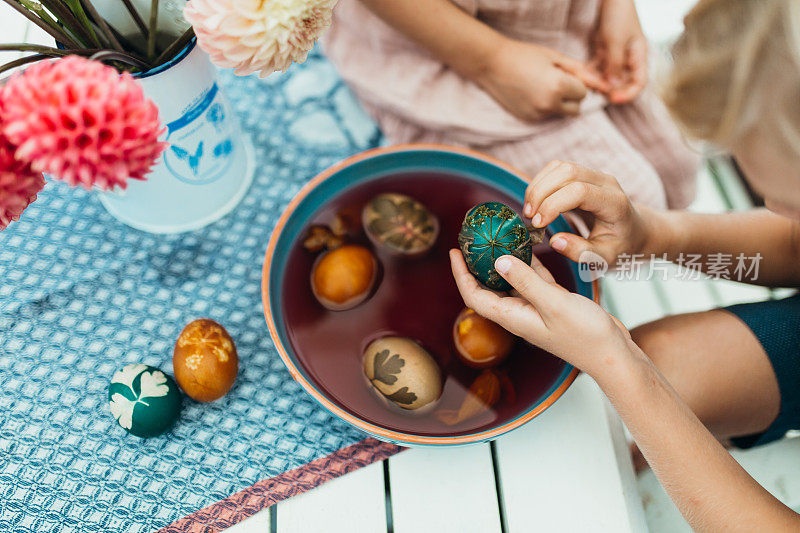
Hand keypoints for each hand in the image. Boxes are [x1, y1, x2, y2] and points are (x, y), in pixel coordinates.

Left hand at [450, 250, 633, 377]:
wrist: (613, 355)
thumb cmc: (586, 335)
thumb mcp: (554, 304)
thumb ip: (526, 281)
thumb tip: (499, 261)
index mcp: (513, 317)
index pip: (475, 296)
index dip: (461, 274)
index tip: (454, 251)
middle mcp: (520, 313)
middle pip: (488, 288)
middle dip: (476, 266)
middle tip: (472, 241)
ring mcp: (536, 309)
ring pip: (512, 281)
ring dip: (503, 262)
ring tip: (496, 238)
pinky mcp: (553, 304)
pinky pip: (534, 280)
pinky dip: (529, 264)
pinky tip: (528, 246)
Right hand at [478, 38, 608, 121]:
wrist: (492, 64)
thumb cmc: (524, 55)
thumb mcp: (554, 56)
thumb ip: (577, 69)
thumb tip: (596, 81)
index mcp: (559, 86)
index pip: (583, 93)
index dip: (577, 83)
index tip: (567, 75)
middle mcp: (549, 104)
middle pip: (576, 109)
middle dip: (572, 98)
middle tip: (559, 84)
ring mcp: (537, 114)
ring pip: (560, 114)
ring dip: (558, 103)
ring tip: (542, 87)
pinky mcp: (527, 119)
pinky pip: (545, 116)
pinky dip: (543, 107)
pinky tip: (531, 93)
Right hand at [523, 160, 649, 265]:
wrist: (635, 231)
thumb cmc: (620, 246)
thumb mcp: (605, 259)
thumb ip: (582, 253)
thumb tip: (555, 241)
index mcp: (614, 203)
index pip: (579, 191)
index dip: (553, 205)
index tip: (537, 225)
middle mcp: (606, 182)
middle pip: (567, 172)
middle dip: (541, 193)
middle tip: (529, 219)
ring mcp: (594, 174)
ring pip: (559, 166)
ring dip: (538, 186)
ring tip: (530, 212)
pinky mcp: (583, 173)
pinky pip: (556, 168)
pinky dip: (540, 182)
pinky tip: (536, 203)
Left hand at [591, 0, 647, 103]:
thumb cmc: (618, 15)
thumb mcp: (616, 41)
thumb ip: (614, 64)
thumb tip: (613, 88)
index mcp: (638, 56)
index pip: (639, 82)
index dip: (628, 94)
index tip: (614, 99)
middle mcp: (628, 58)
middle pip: (622, 83)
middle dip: (609, 91)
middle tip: (595, 95)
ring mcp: (615, 56)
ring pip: (607, 77)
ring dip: (596, 83)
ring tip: (584, 88)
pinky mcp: (603, 52)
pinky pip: (596, 68)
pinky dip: (589, 73)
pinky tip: (579, 77)